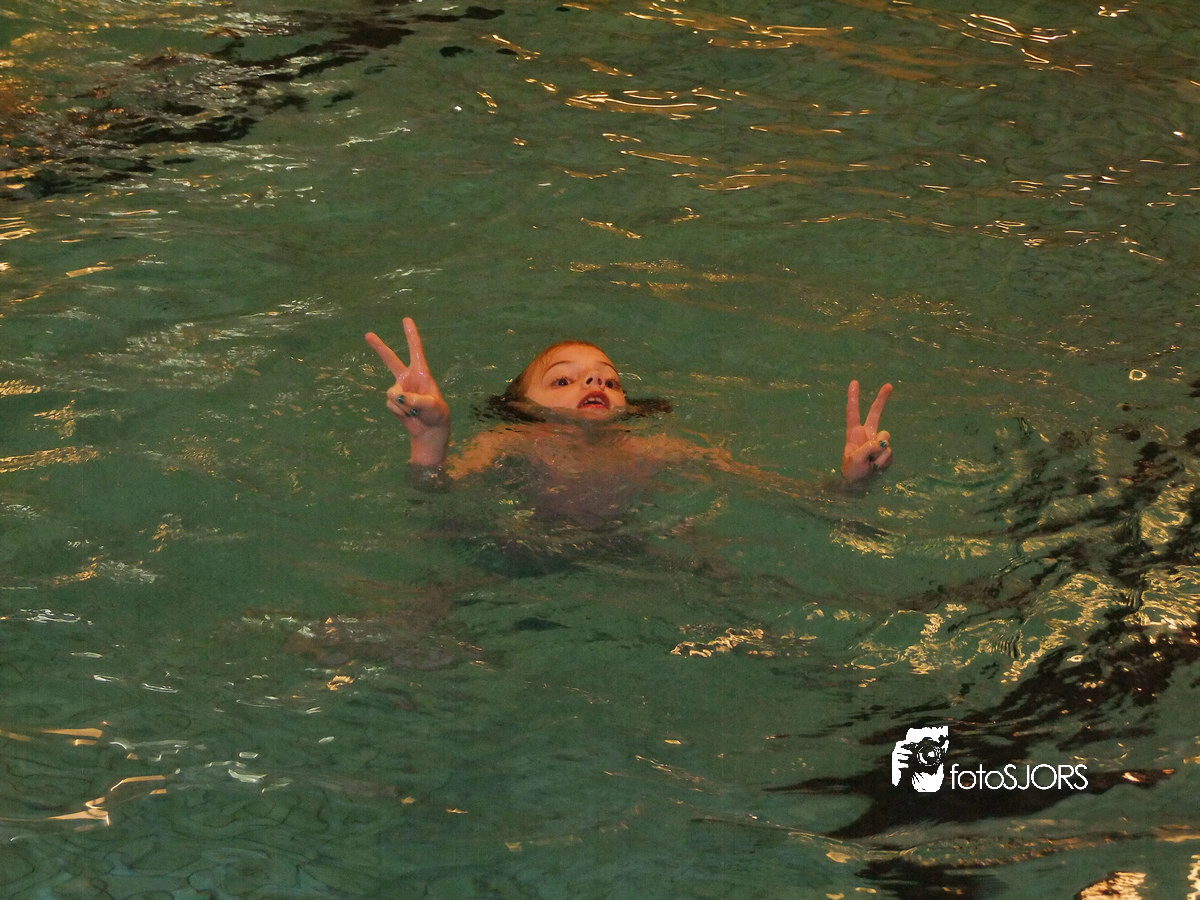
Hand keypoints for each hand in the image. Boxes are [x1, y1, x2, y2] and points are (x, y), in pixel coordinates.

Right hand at [365, 318, 450, 466]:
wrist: (430, 430)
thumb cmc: (436, 414)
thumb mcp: (432, 406)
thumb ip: (415, 400)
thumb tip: (395, 397)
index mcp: (421, 372)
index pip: (416, 350)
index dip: (411, 335)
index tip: (407, 319)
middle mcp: (408, 377)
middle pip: (391, 359)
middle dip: (379, 347)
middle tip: (368, 334)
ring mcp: (399, 389)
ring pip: (391, 393)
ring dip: (403, 405)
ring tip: (415, 411)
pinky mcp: (393, 401)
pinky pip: (391, 404)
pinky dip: (399, 411)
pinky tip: (409, 415)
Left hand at [842, 380, 891, 480]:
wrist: (859, 484)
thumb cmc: (852, 470)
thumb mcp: (855, 459)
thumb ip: (867, 448)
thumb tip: (883, 443)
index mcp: (854, 433)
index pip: (853, 412)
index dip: (854, 397)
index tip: (854, 382)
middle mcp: (867, 434)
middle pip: (876, 413)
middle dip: (882, 399)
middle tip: (889, 385)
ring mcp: (878, 442)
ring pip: (886, 438)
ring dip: (879, 453)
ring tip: (870, 463)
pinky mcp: (886, 451)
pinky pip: (889, 453)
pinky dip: (883, 461)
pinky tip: (876, 466)